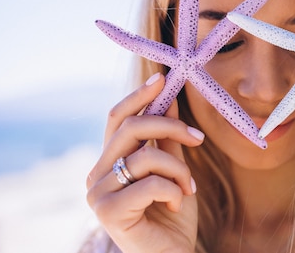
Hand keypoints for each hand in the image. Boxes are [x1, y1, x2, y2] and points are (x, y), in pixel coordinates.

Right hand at [86, 74, 204, 252]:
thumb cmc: (172, 214)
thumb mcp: (174, 169)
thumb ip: (168, 139)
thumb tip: (171, 100)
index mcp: (110, 161)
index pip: (117, 118)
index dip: (139, 96)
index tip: (163, 79)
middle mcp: (96, 174)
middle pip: (130, 129)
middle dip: (170, 126)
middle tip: (197, 137)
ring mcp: (97, 193)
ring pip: (145, 157)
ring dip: (178, 170)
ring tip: (188, 188)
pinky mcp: (107, 212)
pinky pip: (150, 183)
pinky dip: (173, 191)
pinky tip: (176, 205)